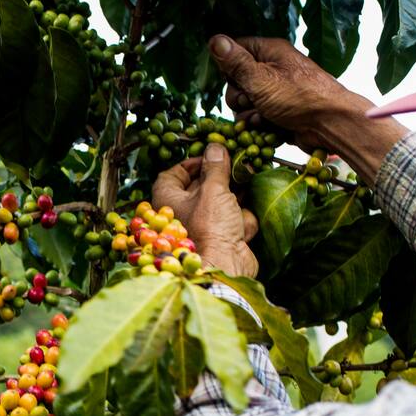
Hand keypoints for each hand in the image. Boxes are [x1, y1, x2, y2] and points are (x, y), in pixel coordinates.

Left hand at [153, 144, 258, 277]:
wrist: (225, 266)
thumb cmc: (210, 228)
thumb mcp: (213, 189)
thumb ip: (215, 167)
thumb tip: (215, 148)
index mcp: (168, 200)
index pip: (171, 175)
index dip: (189, 163)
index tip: (208, 156)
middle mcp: (183, 214)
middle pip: (199, 188)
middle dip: (219, 176)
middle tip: (235, 163)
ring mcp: (204, 228)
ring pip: (220, 204)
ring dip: (235, 194)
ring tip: (247, 178)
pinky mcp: (222, 239)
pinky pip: (233, 221)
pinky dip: (242, 219)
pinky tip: (246, 217)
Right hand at [208, 36, 348, 151]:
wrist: (331, 125)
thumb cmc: (300, 97)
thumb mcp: (261, 78)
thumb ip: (235, 62)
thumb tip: (214, 39)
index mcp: (269, 52)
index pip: (235, 50)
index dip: (229, 67)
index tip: (235, 79)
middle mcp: (272, 69)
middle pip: (236, 81)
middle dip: (238, 96)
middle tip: (252, 100)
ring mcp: (275, 92)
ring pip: (244, 103)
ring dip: (248, 114)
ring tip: (264, 116)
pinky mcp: (278, 112)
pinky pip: (256, 117)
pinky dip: (259, 124)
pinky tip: (270, 126)